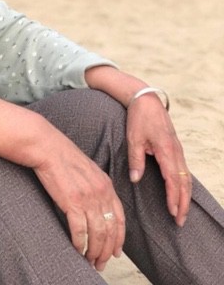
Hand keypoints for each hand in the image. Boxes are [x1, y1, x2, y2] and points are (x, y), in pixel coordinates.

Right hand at [33, 128, 125, 271]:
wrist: (47, 147)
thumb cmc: (62, 155)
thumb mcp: (88, 169)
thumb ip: (96, 187)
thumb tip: (96, 205)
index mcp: (106, 185)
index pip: (120, 218)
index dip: (119, 238)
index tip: (116, 251)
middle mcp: (101, 193)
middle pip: (110, 230)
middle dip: (107, 251)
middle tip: (101, 263)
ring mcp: (88, 198)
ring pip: (97, 234)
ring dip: (94, 251)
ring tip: (90, 261)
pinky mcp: (72, 202)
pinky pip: (80, 230)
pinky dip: (79, 243)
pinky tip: (77, 249)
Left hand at [126, 92, 191, 225]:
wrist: (146, 99)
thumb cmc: (138, 118)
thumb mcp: (133, 138)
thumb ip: (136, 160)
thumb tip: (135, 180)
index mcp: (166, 150)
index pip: (173, 180)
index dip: (173, 198)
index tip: (173, 213)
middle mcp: (176, 152)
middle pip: (184, 183)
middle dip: (183, 203)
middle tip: (180, 221)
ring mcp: (178, 150)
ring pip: (186, 178)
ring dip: (185, 196)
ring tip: (181, 212)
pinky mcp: (176, 148)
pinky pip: (183, 170)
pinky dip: (184, 185)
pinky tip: (181, 193)